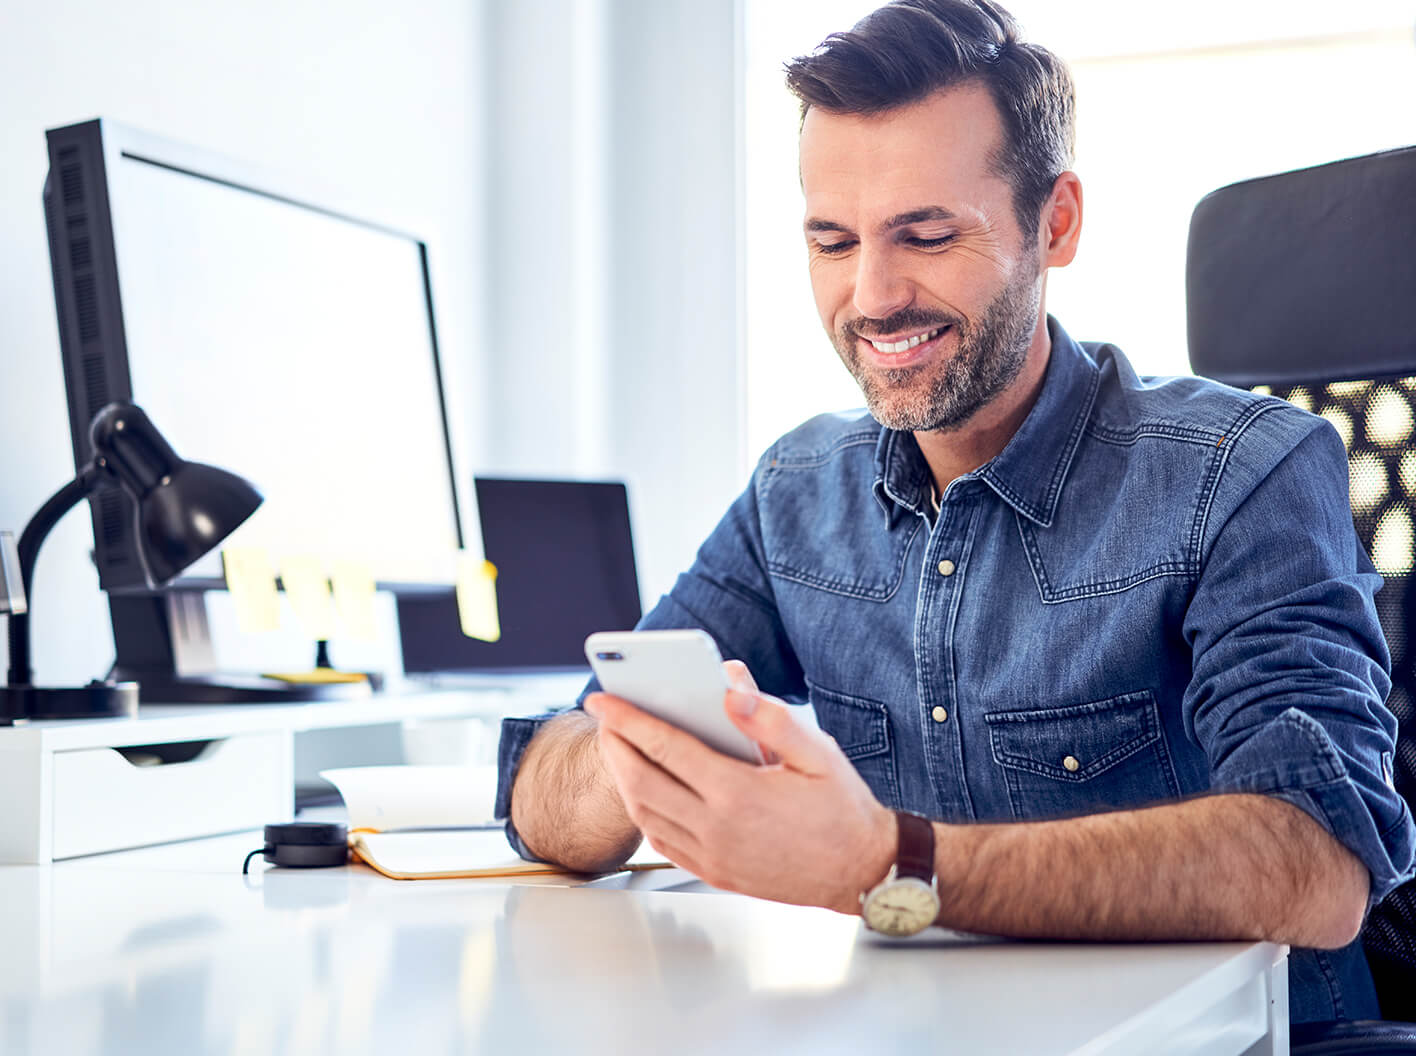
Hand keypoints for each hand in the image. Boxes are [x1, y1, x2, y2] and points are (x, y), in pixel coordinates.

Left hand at [583, 661, 894, 913]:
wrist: (861, 871)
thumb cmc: (842, 808)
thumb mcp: (817, 751)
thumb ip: (771, 718)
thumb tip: (729, 689)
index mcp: (738, 793)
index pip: (665, 747)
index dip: (628, 719)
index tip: (604, 698)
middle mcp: (717, 828)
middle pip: (641, 782)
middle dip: (614, 746)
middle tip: (604, 718)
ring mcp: (713, 856)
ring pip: (645, 815)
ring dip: (622, 779)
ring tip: (618, 749)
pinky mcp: (715, 874)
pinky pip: (662, 842)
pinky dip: (643, 812)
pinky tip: (644, 791)